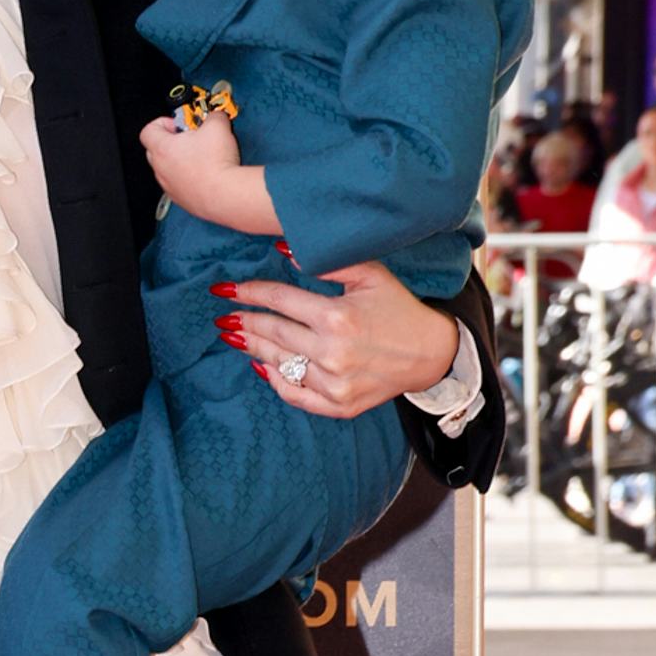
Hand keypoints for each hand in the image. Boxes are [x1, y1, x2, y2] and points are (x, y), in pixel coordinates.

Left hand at [141, 104, 244, 218]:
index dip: (162, 123)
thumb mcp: (218, 126)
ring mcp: (169, 186)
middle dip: (172, 142)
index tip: (177, 124)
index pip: (148, 130)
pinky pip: (179, 184)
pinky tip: (206, 174)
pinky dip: (189, 178)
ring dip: (180, 161)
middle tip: (190, 138)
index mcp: (162, 148)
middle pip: (156, 150)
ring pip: (168, 169)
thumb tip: (216, 116)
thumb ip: (213, 116)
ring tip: (201, 156)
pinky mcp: (181, 199)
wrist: (225, 194)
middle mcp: (161, 169)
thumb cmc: (215, 165)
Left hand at [214, 260, 461, 419]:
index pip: (280, 300)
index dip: (250, 292)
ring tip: (235, 336)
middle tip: (224, 316)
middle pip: (273, 334)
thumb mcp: (371, 276)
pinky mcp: (338, 406)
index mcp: (337, 318)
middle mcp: (332, 353)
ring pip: (279, 364)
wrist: (431, 354)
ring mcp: (333, 384)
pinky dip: (276, 382)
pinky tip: (261, 367)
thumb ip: (329, 263)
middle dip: (245, 322)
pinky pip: (295, 395)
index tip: (226, 289)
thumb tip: (284, 250)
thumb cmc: (399, 309)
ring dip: (253, 349)